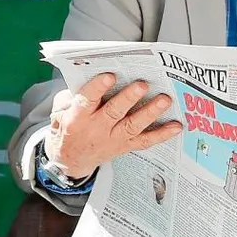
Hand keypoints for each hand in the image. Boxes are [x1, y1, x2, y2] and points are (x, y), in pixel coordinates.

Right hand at [43, 73, 183, 181]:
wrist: (71, 160)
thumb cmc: (69, 127)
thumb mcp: (60, 111)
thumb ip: (71, 96)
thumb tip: (86, 78)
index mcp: (78, 118)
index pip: (86, 100)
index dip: (98, 88)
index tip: (110, 76)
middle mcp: (97, 129)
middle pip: (114, 112)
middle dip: (129, 98)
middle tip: (142, 85)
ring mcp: (113, 139)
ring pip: (133, 125)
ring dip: (150, 112)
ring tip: (164, 100)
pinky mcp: (126, 146)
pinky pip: (146, 141)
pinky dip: (163, 134)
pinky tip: (177, 126)